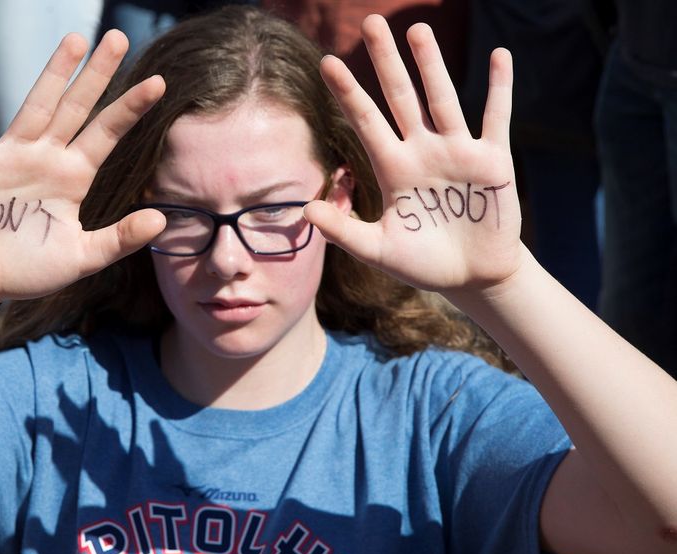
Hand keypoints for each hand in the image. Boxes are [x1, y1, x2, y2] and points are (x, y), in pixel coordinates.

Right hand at [0, 31, 165, 308]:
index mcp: (74, 178)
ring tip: (75, 40)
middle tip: (120, 39)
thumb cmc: (30, 270)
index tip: (158, 83)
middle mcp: (47, 158)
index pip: (107, 134)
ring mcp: (10, 155)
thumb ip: (118, 239)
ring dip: (54, 73)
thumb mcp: (81, 258)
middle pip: (77, 108)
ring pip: (36, 105)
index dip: (130, 109)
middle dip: (98, 75)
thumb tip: (161, 220)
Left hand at [304, 17, 520, 293]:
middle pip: (400, 98)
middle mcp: (421, 151)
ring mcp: (457, 152)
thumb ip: (344, 231)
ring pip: (442, 99)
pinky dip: (499, 89)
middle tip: (371, 22)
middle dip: (386, 62)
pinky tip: (499, 56)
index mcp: (393, 169)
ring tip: (418, 30)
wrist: (472, 277)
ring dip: (432, 65)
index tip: (328, 62)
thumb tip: (306, 208)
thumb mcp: (379, 250)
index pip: (365, 121)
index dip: (348, 93)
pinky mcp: (493, 161)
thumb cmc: (423, 264)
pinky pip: (495, 118)